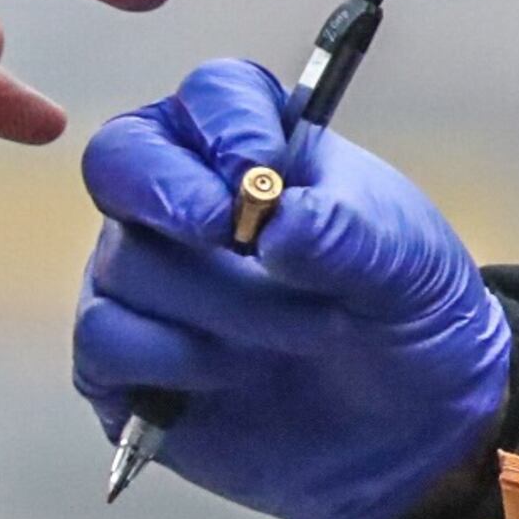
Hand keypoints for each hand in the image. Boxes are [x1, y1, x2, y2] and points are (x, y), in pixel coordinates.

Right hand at [75, 57, 510, 518]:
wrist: (413, 421)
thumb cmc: (404, 311)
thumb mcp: (405, 264)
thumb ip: (344, 233)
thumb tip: (276, 223)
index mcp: (258, 150)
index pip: (212, 96)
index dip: (227, 124)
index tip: (263, 167)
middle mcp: (186, 202)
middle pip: (121, 159)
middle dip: (168, 190)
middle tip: (225, 229)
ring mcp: (149, 281)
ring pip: (127, 262)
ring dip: (222, 301)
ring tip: (311, 332)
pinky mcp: (126, 363)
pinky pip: (104, 339)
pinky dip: (171, 357)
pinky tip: (235, 376)